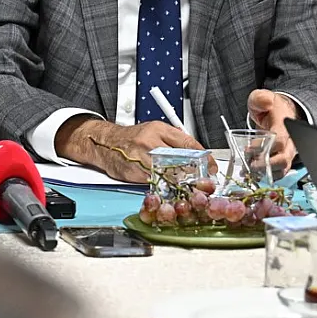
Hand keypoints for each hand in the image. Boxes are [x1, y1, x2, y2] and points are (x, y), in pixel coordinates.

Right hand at [55, 117, 204, 182]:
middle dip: (194, 174)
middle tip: (202, 182)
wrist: (104, 143)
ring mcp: (139, 158)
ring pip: (169, 175)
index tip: (212, 168)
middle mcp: (149, 142)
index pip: (188, 144)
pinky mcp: (132, 172)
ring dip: (180, 183)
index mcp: (158, 129)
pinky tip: (166, 187)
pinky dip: (163, 187)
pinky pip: (154, 183)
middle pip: (181, 161)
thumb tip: (200, 154)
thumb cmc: (131, 138)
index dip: (204, 158)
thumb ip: (176, 140)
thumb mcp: (155, 130)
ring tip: (186, 187)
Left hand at [247, 89, 298, 176]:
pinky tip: (254, 175)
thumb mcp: (262, 98)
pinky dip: (267, 176)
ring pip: (282, 168)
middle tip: (249, 166)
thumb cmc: (270, 108)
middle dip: (265, 165)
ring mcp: (287, 152)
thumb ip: (260, 99)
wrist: (280, 113)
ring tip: (248, 172)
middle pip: (283, 159)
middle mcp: (289, 142)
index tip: (248, 149)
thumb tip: (265, 103)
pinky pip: (279, 172)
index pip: (279, 140)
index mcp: (284, 127)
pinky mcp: (283, 159)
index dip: (264, 147)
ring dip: (265, 173)